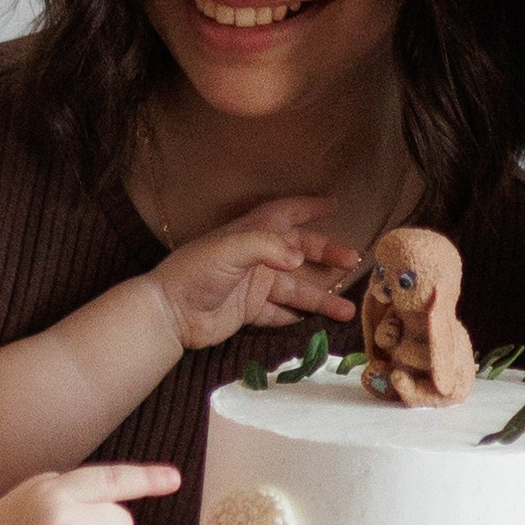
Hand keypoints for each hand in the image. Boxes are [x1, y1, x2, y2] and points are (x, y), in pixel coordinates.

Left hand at [152, 200, 366, 350]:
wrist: (170, 312)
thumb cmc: (196, 271)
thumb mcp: (230, 249)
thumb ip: (266, 247)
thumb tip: (298, 257)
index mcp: (253, 233)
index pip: (286, 213)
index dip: (309, 206)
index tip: (335, 203)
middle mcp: (258, 256)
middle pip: (301, 252)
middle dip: (328, 255)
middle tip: (354, 261)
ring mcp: (254, 284)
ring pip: (296, 289)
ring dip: (321, 297)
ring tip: (347, 310)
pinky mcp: (249, 310)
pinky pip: (280, 312)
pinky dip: (297, 316)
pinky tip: (317, 322)